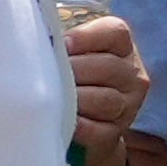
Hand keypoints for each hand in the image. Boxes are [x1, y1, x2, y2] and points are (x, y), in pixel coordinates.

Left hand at [62, 5, 146, 153]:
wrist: (85, 126)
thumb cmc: (71, 79)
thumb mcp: (72, 55)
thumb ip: (61, 44)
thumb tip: (34, 36)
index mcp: (122, 47)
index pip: (114, 32)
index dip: (86, 37)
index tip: (61, 45)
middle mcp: (132, 74)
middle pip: (108, 67)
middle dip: (74, 70)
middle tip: (48, 75)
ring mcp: (127, 106)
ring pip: (105, 100)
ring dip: (75, 99)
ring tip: (52, 98)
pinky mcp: (115, 133)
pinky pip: (98, 130)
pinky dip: (78, 126)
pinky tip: (62, 122)